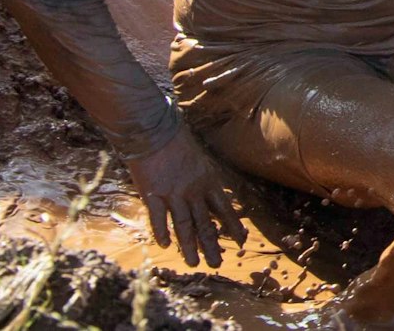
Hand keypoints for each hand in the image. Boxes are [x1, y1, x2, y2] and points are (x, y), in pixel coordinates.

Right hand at [124, 129, 246, 268]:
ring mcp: (173, 193)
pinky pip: (158, 218)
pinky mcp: (152, 194)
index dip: (233, 227)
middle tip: (217, 264)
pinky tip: (164, 245)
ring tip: (193, 263)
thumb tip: (208, 198)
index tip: (240, 242)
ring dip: (189, 246)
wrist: (154, 130)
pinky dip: (161, 232)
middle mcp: (194, 190)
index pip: (225, 209)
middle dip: (212, 246)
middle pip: (205, 223)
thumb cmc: (177, 142)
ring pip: (184, 226)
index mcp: (209, 181)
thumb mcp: (199, 161)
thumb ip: (203, 181)